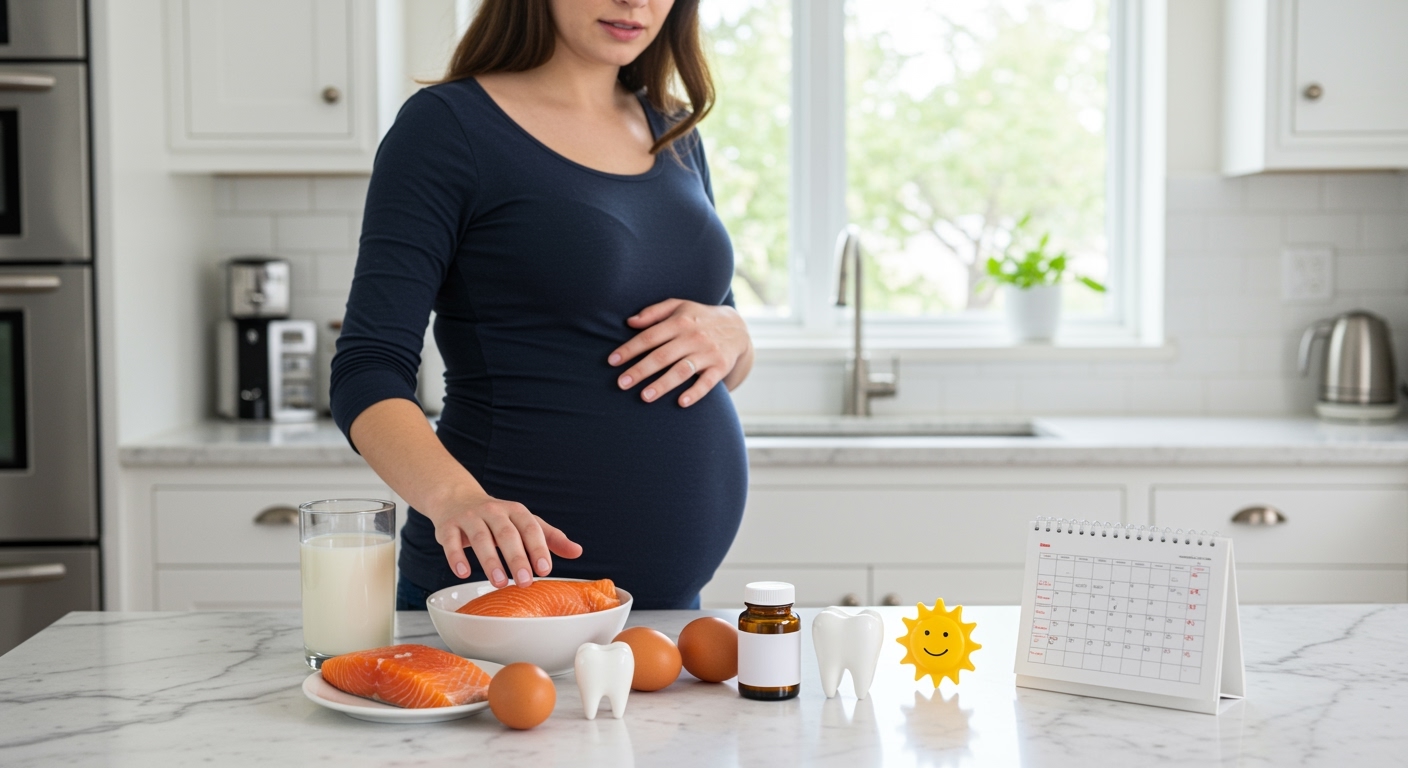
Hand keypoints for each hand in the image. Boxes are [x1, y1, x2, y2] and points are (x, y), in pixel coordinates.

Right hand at [422, 489, 582, 587]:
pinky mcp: (448, 526)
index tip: (545, 569)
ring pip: (480, 537)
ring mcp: (470, 517)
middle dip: (516, 558)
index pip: (531, 528)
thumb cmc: (497, 517)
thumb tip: (577, 552)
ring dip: (489, 561)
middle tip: (524, 582)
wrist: (457, 498)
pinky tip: (462, 573)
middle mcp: (494, 512)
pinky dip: (456, 556)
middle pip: (507, 534)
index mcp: (516, 512)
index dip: (538, 548)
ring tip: (498, 582)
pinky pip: (451, 541)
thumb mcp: (525, 523)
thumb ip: (551, 538)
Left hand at [607, 298, 752, 406]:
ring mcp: (707, 353)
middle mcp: (693, 337)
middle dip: (640, 370)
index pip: (649, 337)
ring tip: (645, 397)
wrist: (738, 328)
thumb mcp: (679, 306)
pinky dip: (696, 392)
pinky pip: (708, 382)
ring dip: (663, 384)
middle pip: (662, 355)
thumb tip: (629, 322)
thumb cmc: (699, 318)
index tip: (612, 362)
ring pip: (682, 370)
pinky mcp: (720, 367)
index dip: (630, 349)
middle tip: (621, 383)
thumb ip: (653, 312)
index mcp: (679, 321)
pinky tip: (681, 402)